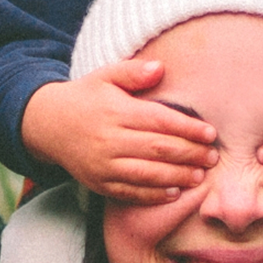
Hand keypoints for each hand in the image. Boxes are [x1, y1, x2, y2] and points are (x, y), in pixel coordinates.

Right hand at [20, 62, 217, 202]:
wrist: (48, 125)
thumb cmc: (85, 96)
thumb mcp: (105, 75)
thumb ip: (133, 72)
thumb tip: (161, 68)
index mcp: (115, 111)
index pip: (159, 121)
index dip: (187, 128)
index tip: (210, 132)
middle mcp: (109, 140)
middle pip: (157, 149)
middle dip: (190, 154)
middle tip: (214, 156)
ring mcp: (104, 166)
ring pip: (147, 175)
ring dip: (178, 177)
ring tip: (201, 176)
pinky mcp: (99, 184)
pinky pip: (131, 192)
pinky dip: (154, 195)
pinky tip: (175, 192)